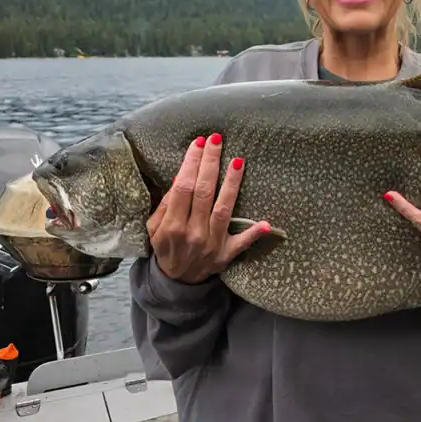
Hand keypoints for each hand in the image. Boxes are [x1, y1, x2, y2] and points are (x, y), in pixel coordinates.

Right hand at [147, 133, 270, 284]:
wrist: (176, 282)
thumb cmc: (166, 247)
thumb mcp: (154, 229)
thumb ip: (165, 206)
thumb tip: (180, 179)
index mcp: (172, 225)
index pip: (183, 188)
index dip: (191, 164)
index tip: (198, 143)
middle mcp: (193, 233)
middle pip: (204, 192)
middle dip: (210, 163)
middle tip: (216, 139)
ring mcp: (212, 243)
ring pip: (224, 208)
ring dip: (232, 184)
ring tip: (238, 160)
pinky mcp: (226, 254)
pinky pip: (242, 243)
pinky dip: (254, 234)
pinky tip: (266, 223)